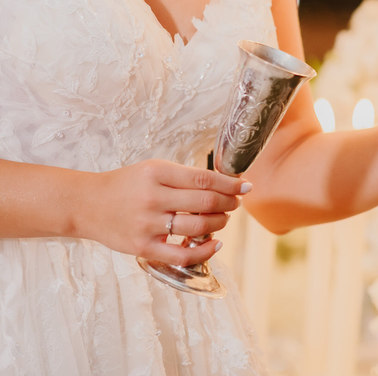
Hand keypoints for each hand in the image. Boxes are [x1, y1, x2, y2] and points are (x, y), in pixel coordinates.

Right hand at [79, 159, 248, 266]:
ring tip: (223, 219)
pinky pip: (181, 255)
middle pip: (205, 203)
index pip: (204, 179)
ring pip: (198, 226)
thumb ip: (185, 177)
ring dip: (220, 223)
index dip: (230, 184)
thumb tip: (224, 186)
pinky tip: (215, 243)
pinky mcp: (142, 248)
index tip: (245, 187)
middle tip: (234, 203)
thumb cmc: (126, 185)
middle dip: (228, 204)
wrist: (86, 205)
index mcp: (157, 173)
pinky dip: (204, 251)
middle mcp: (152, 198)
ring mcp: (147, 225)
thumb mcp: (154, 170)